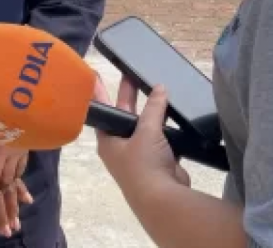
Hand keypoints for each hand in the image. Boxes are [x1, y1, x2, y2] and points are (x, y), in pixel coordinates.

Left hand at [93, 74, 190, 196]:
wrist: (163, 199)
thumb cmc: (144, 164)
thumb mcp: (147, 131)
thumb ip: (154, 108)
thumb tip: (160, 88)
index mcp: (108, 141)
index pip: (102, 112)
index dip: (101, 94)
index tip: (98, 77)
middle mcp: (120, 148)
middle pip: (124, 116)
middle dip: (130, 97)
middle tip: (133, 74)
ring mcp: (139, 155)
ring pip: (145, 127)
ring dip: (152, 113)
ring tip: (160, 90)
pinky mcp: (157, 162)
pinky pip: (161, 138)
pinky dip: (167, 128)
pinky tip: (174, 114)